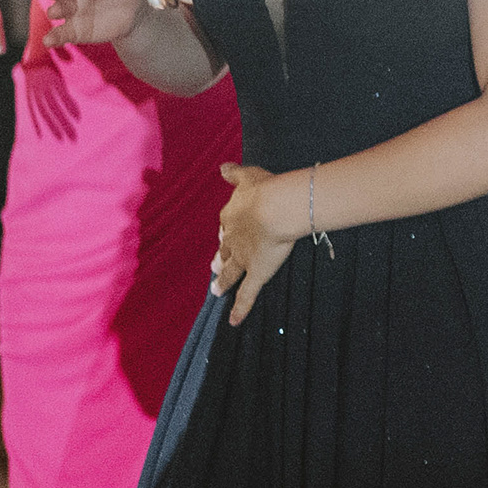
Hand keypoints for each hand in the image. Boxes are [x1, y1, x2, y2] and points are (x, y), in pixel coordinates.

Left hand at [211, 164, 292, 322]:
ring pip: (230, 272)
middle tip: (213, 266)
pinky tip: (233, 321)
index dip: (226, 231)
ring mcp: (242, 258)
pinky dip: (240, 308)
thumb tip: (222, 167)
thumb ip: (235, 173)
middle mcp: (233, 239)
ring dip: (222, 281)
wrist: (274, 208)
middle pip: (224, 250)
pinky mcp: (255, 274)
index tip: (225, 234)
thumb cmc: (266, 190)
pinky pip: (246, 294)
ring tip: (216, 290)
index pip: (227, 225)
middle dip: (220, 258)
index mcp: (232, 216)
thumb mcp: (248, 175)